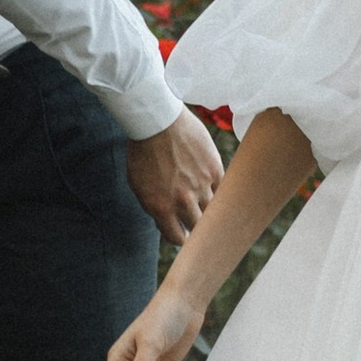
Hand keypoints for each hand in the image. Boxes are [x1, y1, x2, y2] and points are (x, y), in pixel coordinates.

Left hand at [125, 110, 222, 242]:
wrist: (157, 121)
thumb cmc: (142, 153)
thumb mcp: (138, 186)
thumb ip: (154, 208)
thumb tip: (167, 222)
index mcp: (161, 208)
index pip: (178, 238)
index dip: (180, 237)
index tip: (181, 232)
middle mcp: (183, 201)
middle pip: (198, 228)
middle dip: (196, 227)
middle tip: (195, 221)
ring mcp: (201, 186)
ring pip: (213, 211)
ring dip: (209, 210)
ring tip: (206, 205)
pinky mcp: (214, 170)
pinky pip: (222, 191)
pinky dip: (219, 194)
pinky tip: (214, 191)